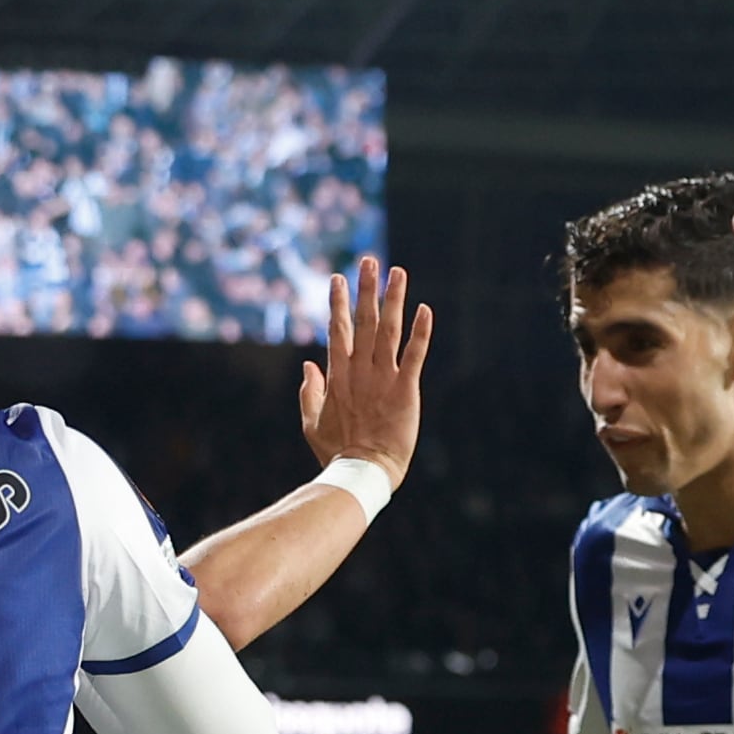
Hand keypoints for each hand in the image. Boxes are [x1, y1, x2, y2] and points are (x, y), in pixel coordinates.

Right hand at [297, 255, 431, 486]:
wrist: (363, 473)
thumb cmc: (337, 453)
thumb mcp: (312, 423)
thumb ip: (309, 392)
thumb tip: (307, 364)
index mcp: (337, 376)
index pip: (337, 330)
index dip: (338, 303)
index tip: (339, 278)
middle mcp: (360, 370)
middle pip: (363, 321)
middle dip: (365, 289)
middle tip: (369, 260)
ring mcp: (383, 378)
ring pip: (389, 330)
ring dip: (393, 299)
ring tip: (398, 272)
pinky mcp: (405, 389)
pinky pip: (415, 355)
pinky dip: (421, 332)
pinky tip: (426, 309)